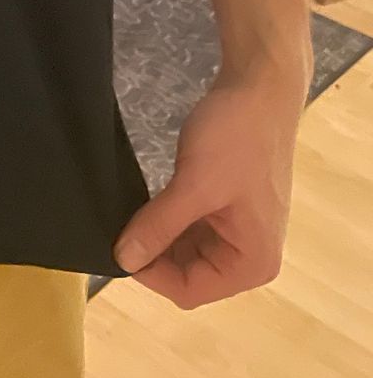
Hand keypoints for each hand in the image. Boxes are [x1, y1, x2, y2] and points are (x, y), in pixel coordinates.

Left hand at [113, 68, 306, 308]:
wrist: (259, 87)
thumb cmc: (236, 139)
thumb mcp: (194, 186)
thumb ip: (159, 226)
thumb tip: (123, 260)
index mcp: (252, 262)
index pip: (189, 290)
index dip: (150, 272)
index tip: (117, 246)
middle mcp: (250, 256)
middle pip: (187, 273)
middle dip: (153, 253)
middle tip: (118, 226)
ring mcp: (239, 231)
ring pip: (185, 250)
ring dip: (159, 235)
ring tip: (130, 212)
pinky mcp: (228, 207)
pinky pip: (191, 227)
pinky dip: (168, 218)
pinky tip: (148, 202)